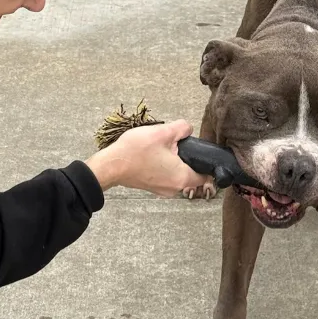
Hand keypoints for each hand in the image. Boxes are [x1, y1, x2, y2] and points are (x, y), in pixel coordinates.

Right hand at [85, 120, 207, 196]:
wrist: (111, 165)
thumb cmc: (135, 151)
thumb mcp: (163, 132)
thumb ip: (182, 128)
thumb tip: (188, 129)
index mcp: (182, 177)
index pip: (206, 176)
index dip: (207, 164)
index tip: (202, 154)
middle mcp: (174, 188)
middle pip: (191, 175)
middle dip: (188, 160)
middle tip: (178, 146)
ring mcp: (162, 190)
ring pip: (177, 176)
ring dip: (174, 163)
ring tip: (163, 149)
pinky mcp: (151, 187)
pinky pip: (165, 177)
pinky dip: (163, 168)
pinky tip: (153, 156)